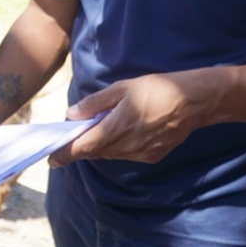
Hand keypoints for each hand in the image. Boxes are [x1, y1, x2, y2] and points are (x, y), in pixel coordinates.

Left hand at [48, 70, 215, 166]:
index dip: (66, 154)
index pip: (84, 147)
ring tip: (93, 133)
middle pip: (96, 152)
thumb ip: (95, 103)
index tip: (51, 159)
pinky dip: (118, 146)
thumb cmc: (157, 89)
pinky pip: (127, 155)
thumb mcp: (122, 88)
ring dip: (99, 146)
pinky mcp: (153, 156)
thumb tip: (72, 115)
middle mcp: (128, 146)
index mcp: (118, 127)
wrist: (194, 101)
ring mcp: (142, 154)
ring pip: (111, 154)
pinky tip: (120, 133)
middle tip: (66, 142)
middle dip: (80, 148)